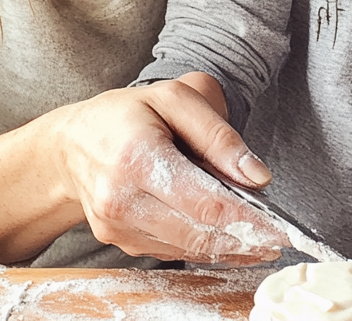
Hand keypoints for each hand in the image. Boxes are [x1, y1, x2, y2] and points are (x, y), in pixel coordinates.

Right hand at [47, 74, 286, 262]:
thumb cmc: (127, 115)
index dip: (248, 219)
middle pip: (198, 232)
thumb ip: (218, 135)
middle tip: (278, 238)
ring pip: (187, 248)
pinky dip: (201, 245)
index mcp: (137, 157)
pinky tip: (224, 237)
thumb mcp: (174, 100)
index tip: (280, 227)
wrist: (72, 144)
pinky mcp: (118, 241)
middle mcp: (122, 198)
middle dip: (244, 239)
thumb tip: (257, 177)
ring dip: (227, 248)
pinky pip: (170, 251)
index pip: (204, 201)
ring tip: (257, 238)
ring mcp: (117, 226)